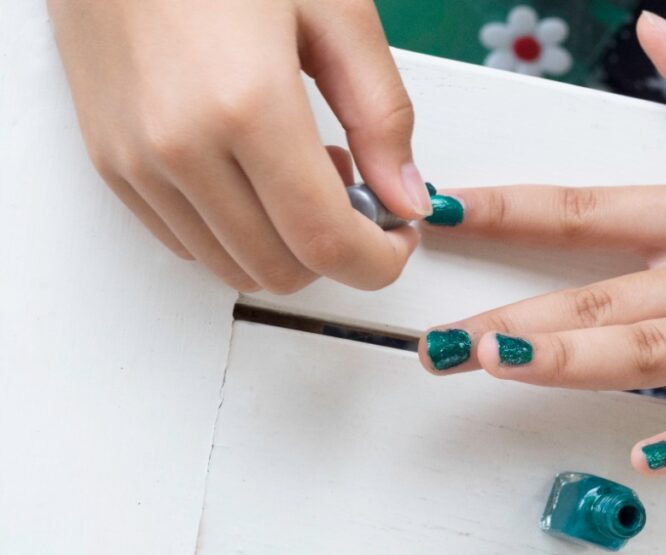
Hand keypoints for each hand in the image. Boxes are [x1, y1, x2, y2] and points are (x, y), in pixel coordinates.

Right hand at [49, 0, 428, 291]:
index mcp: (248, 105)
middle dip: (337, 254)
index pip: (325, 242)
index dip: (379, 261)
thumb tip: (406, 201)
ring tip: (304, 173)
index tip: (401, 236)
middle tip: (358, 195)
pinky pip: (188, 243)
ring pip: (234, 267)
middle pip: (281, 270)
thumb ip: (382, 115)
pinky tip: (255, 173)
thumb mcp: (335, 10)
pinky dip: (237, 233)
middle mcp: (181, 147)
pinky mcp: (111, 163)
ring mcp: (137, 161)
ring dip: (286, 245)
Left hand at [417, 12, 665, 474]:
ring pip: (654, 348)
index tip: (444, 212)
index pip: (589, 206)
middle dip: (511, 315)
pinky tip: (646, 459)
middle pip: (600, 292)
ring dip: (571, 359)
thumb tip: (655, 30)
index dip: (510, 209)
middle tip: (435, 340)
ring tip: (497, 366)